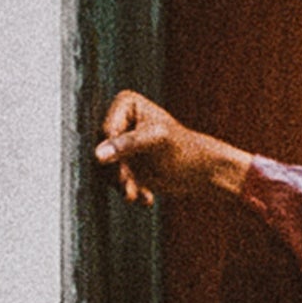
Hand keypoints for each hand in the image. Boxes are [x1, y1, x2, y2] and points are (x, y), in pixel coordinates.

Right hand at [94, 90, 250, 206]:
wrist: (203, 172)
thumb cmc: (184, 150)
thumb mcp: (156, 142)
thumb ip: (127, 145)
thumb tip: (98, 155)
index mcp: (125, 104)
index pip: (106, 130)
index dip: (112, 151)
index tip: (123, 168)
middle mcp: (120, 121)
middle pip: (102, 149)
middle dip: (116, 172)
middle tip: (128, 190)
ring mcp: (121, 144)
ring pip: (106, 167)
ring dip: (122, 185)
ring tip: (136, 197)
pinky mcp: (125, 164)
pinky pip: (116, 179)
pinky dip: (130, 190)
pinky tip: (146, 198)